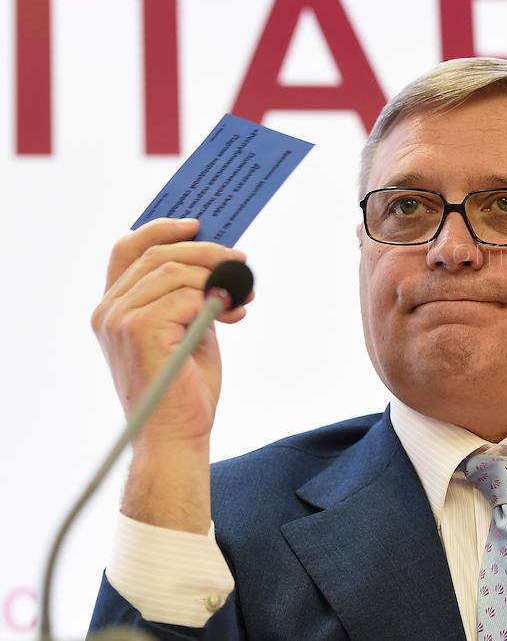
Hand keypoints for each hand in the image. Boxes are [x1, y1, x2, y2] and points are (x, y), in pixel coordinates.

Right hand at [91, 217, 251, 530]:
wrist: (178, 436)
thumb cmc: (185, 388)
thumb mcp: (189, 329)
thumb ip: (192, 294)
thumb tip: (225, 260)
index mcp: (113, 308)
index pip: (127, 249)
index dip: (162, 230)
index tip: (198, 224)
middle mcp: (108, 311)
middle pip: (158, 254)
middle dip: (206, 252)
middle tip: (243, 261)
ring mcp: (119, 320)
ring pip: (175, 272)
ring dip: (218, 277)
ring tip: (245, 296)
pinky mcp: (139, 330)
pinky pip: (187, 295)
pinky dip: (216, 300)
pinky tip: (234, 315)